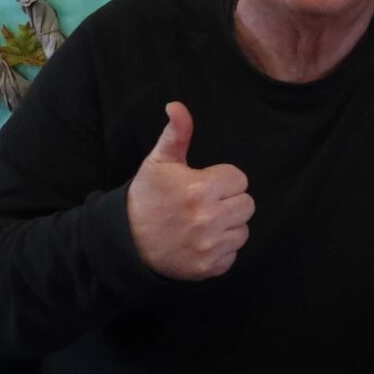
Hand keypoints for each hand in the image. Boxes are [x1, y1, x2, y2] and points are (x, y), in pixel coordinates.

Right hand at [125, 102, 253, 279]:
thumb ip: (176, 134)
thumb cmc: (146, 197)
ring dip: (228, 226)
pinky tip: (200, 242)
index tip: (203, 185)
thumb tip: (177, 106)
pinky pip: (233, 254)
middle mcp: (208, 219)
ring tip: (202, 222)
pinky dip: (221, 250)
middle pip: (247, 205)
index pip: (240, 179)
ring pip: (243, 230)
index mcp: (199, 189)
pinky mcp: (209, 267)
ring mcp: (209, 246)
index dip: (223, 180)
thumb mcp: (159, 162)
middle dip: (229, 201)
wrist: (126, 241)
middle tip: (204, 203)